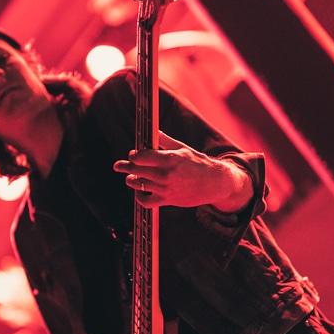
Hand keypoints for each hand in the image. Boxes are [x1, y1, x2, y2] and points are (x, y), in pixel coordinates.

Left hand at [113, 131, 253, 209]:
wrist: (214, 183)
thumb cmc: (198, 163)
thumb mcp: (183, 148)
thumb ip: (164, 140)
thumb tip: (153, 131)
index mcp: (169, 158)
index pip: (141, 156)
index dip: (134, 155)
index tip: (132, 154)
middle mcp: (165, 174)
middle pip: (136, 170)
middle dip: (125, 166)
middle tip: (119, 165)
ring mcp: (165, 188)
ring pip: (138, 185)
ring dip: (131, 181)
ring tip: (130, 178)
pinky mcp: (167, 200)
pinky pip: (146, 201)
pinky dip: (140, 197)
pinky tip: (140, 192)